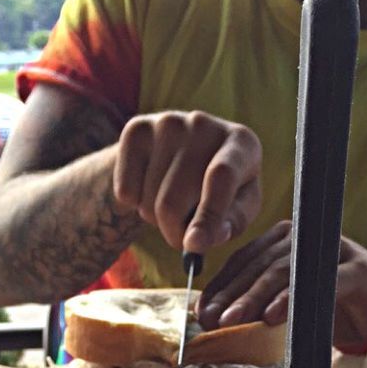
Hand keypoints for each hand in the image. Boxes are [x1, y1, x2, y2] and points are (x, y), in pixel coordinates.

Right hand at [113, 111, 261, 253]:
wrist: (182, 154)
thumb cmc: (220, 190)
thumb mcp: (239, 208)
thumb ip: (230, 224)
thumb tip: (201, 239)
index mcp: (242, 142)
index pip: (221, 178)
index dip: (207, 216)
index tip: (193, 245)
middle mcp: (204, 124)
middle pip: (173, 201)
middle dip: (173, 233)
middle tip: (182, 237)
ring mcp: (168, 122)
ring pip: (148, 201)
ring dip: (155, 219)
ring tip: (171, 202)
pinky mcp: (137, 128)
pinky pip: (125, 191)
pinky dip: (134, 204)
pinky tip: (151, 187)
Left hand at [197, 221, 366, 350]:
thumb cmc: (348, 314)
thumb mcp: (298, 311)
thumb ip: (265, 308)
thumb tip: (222, 319)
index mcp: (293, 241)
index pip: (247, 260)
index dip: (222, 287)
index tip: (200, 313)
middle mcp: (311, 238)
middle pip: (262, 264)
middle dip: (232, 294)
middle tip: (209, 320)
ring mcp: (336, 251)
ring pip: (286, 271)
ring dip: (254, 298)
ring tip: (232, 321)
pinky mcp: (358, 271)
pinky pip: (319, 284)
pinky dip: (293, 301)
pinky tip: (273, 319)